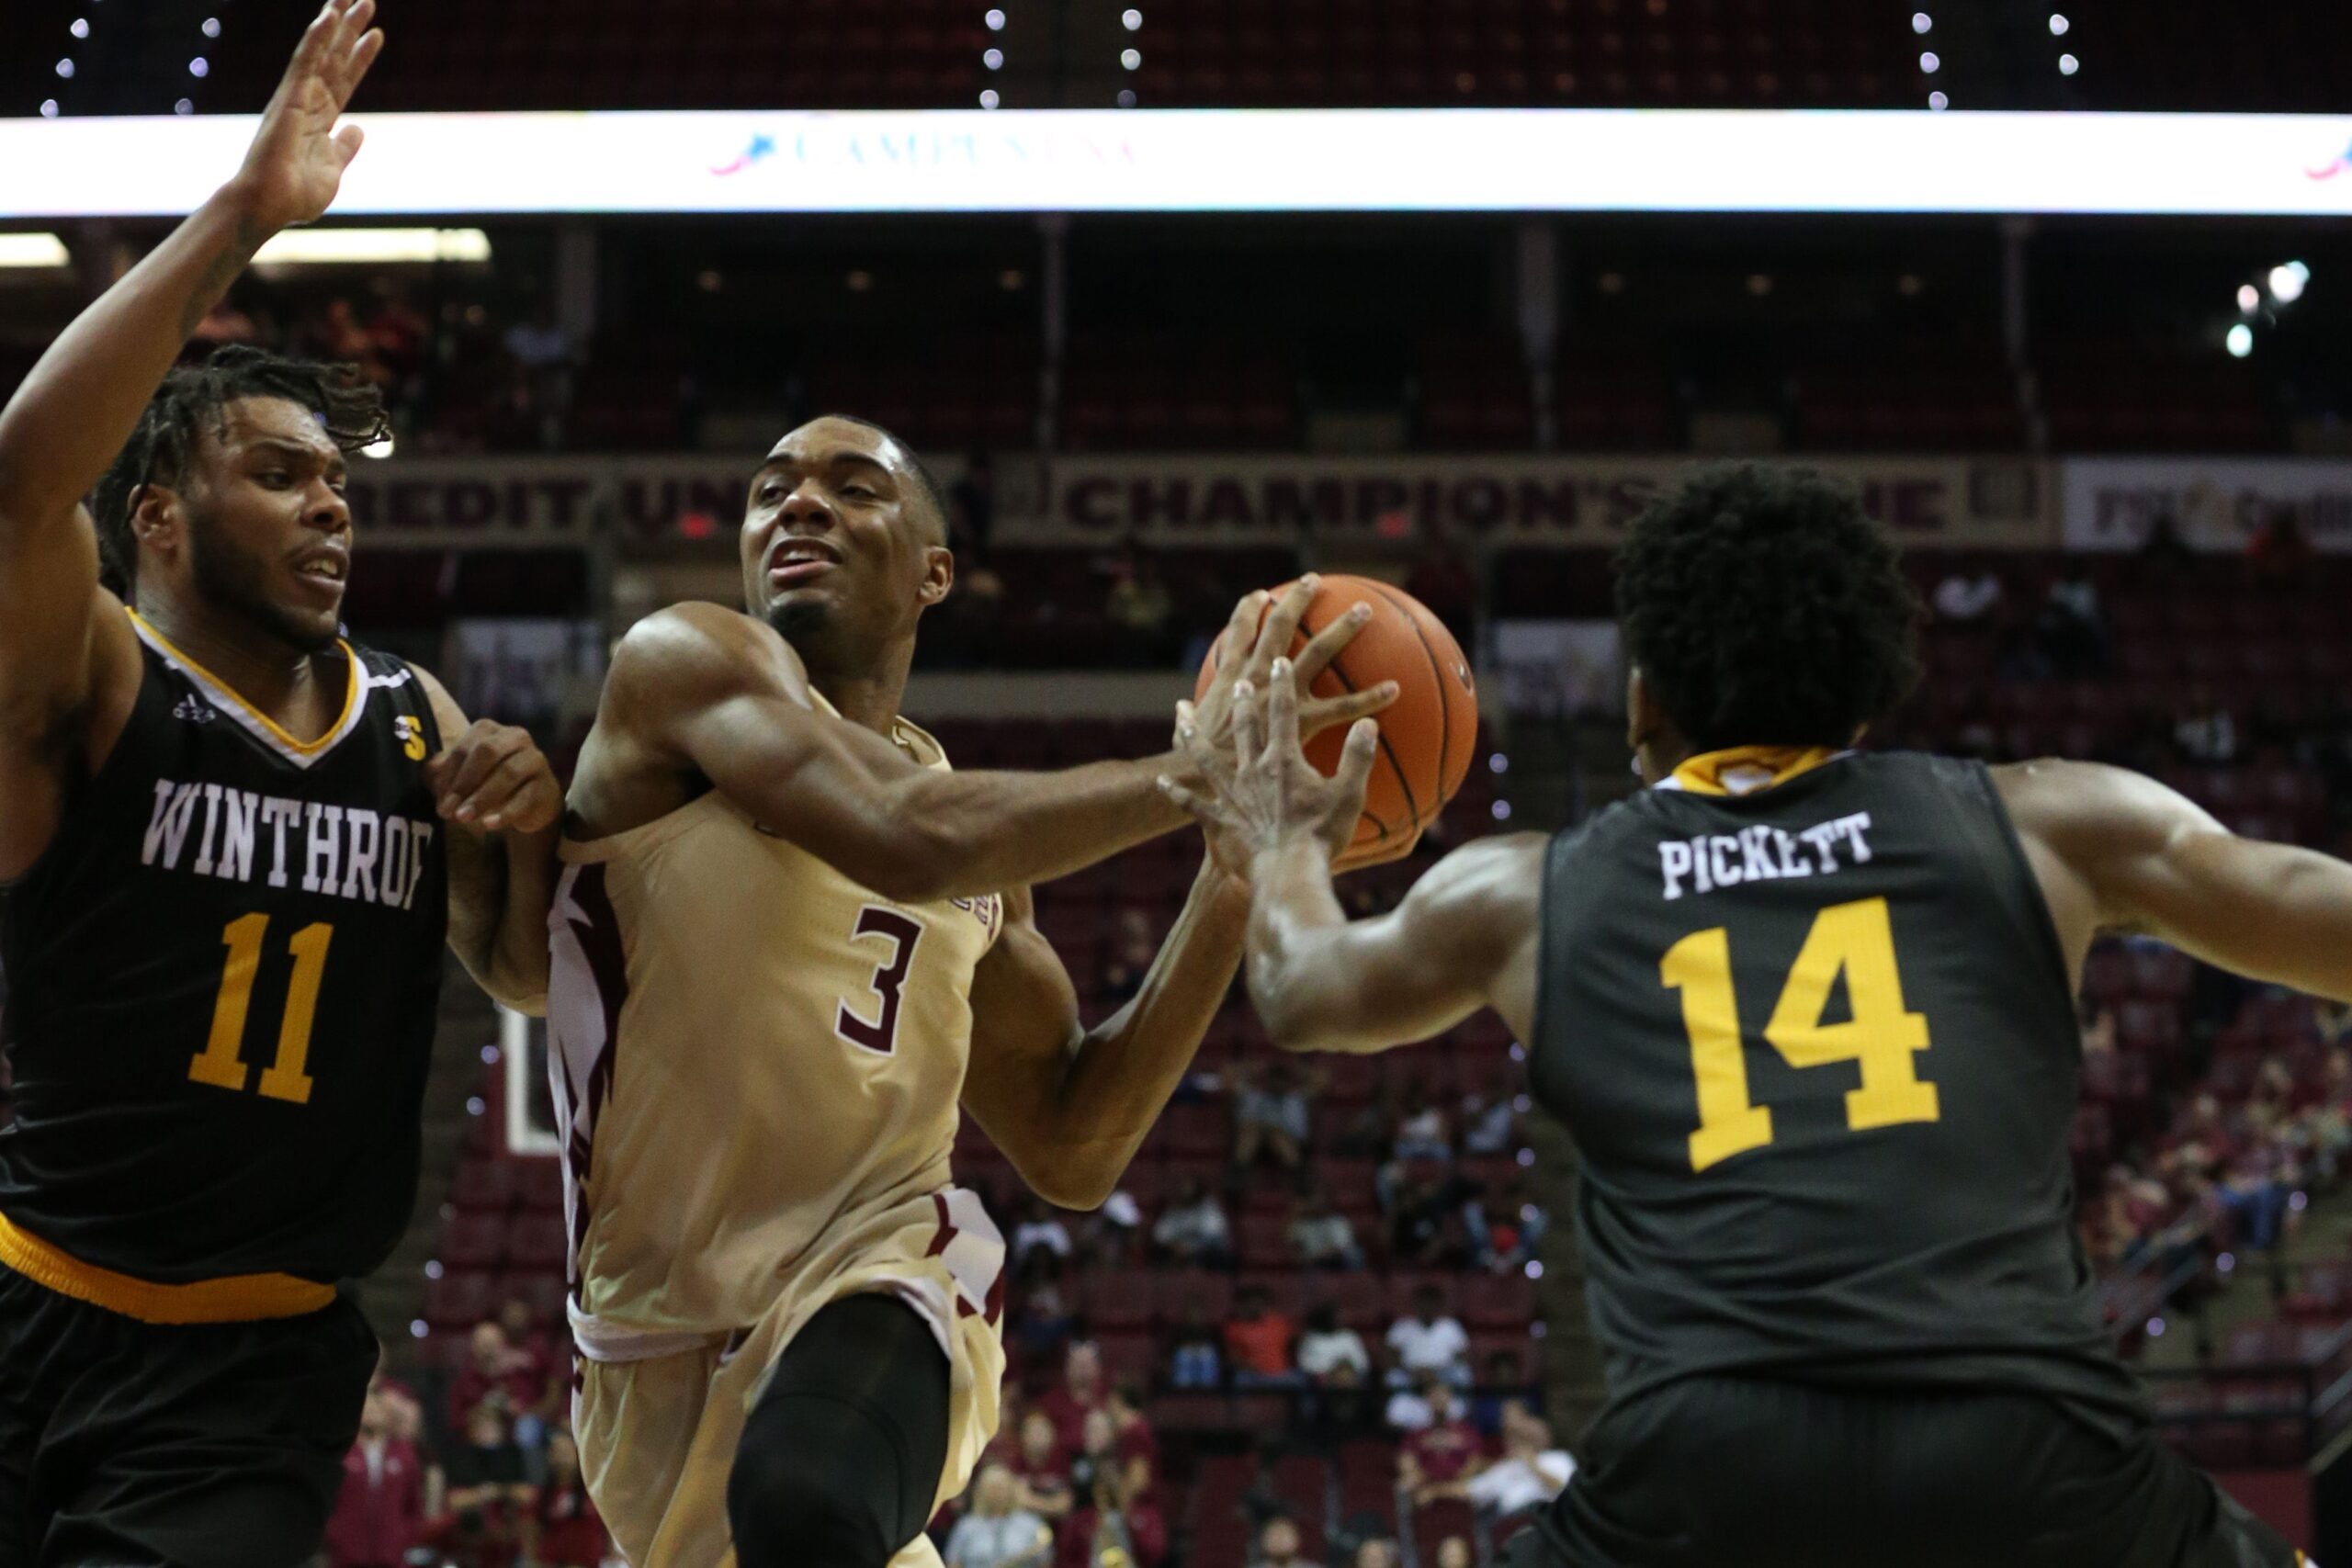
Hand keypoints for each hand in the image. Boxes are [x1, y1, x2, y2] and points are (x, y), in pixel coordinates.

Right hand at [225, 0, 384, 232]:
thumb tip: (357, 129)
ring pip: (320, 52)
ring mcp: (297, 98)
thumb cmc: (295, 194)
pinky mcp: (289, 99)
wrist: (270, 204)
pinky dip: (316, 40)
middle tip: (366, 0)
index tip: (376, 34)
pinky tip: (327, 18)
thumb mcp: (333, 169)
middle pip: (335, 57)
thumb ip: (344, 148)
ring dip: (334, 24)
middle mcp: (308, 102)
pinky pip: (305, 63)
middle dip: (350, 29)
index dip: (360, 56)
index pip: (345, 79)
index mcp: (320, 118)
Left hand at [427, 721, 561, 834]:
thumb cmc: (489, 782)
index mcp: (490, 730)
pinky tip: (489, 824)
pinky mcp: (546, 785)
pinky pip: (525, 797)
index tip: (440, 801)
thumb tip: (427, 774)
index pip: (465, 748)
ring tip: (464, 819)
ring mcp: (535, 759)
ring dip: (482, 798)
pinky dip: (506, 812)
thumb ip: (441, 773)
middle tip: (449, 810)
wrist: (530, 802)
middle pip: (488, 752)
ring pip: (508, 773)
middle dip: (465, 782)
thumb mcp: (462, 776)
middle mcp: (516, 737)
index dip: (450, 775)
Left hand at [1163, 659, 1379, 878]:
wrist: (1285, 872)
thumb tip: (1368, 722)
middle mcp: (1252, 769)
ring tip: (1181, 712)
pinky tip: (1161, 782)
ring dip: (1194, 733)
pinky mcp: (1216, 820)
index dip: (1282, 685)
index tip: (1279, 661)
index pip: (1284, 712)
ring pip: (1206, 756)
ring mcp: (1230, 794)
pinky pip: (1191, 803)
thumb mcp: (1348, 795)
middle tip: (1236, 681)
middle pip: (1244, 727)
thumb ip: (1357, 757)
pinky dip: (1175, 792)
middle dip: (1241, 701)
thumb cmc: (1320, 835)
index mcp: (1284, 759)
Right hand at [1176, 576, 1396, 789]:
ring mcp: (1282, 695)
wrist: (1207, 781)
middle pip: (1279, 627)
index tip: (1261, 594)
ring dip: (1342, 628)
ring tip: (1364, 609)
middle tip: (1314, 582)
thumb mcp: (1187, 731)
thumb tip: (1185, 713)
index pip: (1239, 633)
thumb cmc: (1198, 763)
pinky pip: (1343, 706)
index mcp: (1230, 677)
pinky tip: (1395, 689)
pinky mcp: (1304, 720)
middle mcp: (1257, 676)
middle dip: (1296, 601)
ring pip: (1317, 651)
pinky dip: (1370, 697)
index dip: (1249, 610)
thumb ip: (1191, 718)